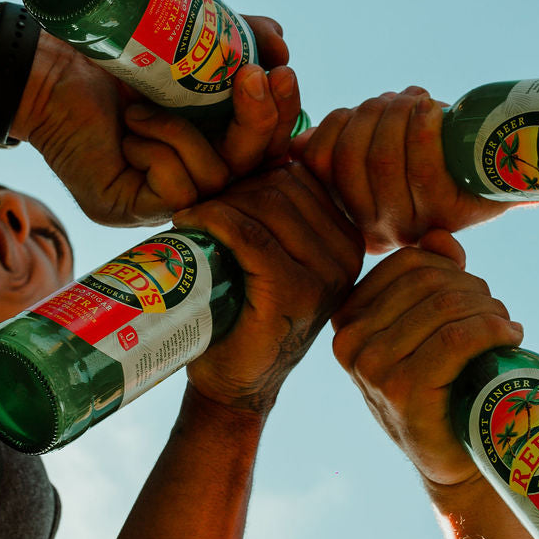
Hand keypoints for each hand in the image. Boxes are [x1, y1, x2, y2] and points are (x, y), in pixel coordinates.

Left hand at [18, 17, 301, 226]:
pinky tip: (129, 131)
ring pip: (216, 179)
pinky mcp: (133, 210)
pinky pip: (176, 193)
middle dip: (259, 121)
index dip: (282, 112)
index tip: (281, 68)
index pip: (267, 143)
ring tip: (144, 107)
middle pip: (254, 167)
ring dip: (184, 133)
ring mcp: (163, 200)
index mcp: (211, 145)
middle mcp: (194, 177)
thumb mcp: (183, 49)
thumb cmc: (111, 61)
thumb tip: (280, 40)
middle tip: (252, 76)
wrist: (48, 72)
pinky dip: (158, 152)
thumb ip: (233, 42)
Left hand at [176, 162, 363, 413]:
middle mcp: (347, 257)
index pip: (301, 177)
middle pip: (283, 186)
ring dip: (219, 202)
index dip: (252, 175)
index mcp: (348, 240)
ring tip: (192, 218)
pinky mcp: (292, 293)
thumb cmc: (245, 312)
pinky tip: (190, 223)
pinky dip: (213, 221)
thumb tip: (264, 153)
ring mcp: (324, 277)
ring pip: (265, 205)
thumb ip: (282, 214)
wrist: (235, 385)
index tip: (220, 194)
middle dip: (234, 188)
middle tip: (200, 208)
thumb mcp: (276, 256)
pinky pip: (249, 234)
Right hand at [297, 87, 507, 252]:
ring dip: (396, 115)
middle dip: (369, 114)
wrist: (501, 168)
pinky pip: (422, 167)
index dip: (334, 125)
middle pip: (349, 160)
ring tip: (414, 101)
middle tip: (394, 100)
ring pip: (383, 160)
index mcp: (353, 213)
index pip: (318, 163)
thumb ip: (338, 147)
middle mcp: (378, 230)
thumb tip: (297, 145)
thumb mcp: (381, 147)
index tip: (358, 109)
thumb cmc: (434, 151)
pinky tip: (430, 107)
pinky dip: (421, 127)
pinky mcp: (447, 214)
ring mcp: (413, 225)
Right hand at [332, 232, 523, 489]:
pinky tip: (510, 338)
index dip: (453, 269)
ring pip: (446, 307)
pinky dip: (493, 330)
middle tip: (498, 316)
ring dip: (489, 311)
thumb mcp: (428, 326)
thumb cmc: (443, 386)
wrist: (453, 457)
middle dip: (475, 292)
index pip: (409, 262)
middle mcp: (350, 341)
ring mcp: (371, 367)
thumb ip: (431, 276)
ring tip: (505, 329)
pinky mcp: (401, 390)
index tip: (477, 295)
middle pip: (430, 281)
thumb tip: (440, 237)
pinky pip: (457, 338)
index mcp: (348, 317)